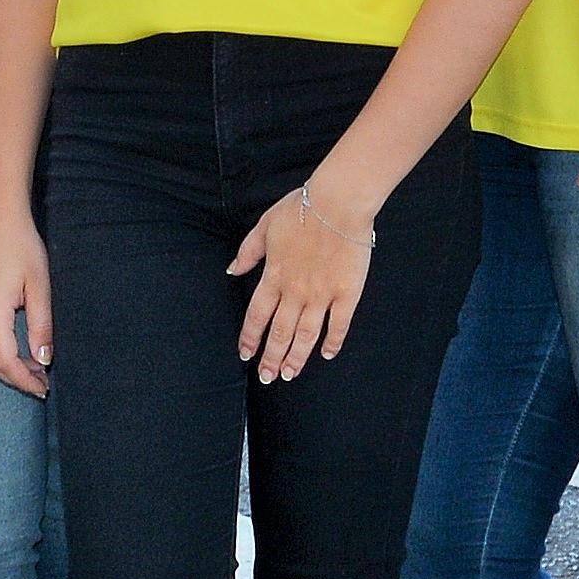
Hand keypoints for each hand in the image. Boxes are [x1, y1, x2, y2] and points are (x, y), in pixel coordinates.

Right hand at [0, 212, 54, 393]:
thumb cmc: (23, 248)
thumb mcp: (40, 287)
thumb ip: (41, 326)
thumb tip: (44, 359)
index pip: (5, 361)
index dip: (24, 380)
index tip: (43, 388)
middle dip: (15, 378)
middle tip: (41, 383)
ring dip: (6, 365)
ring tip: (33, 366)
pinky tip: (16, 345)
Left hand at [227, 175, 381, 377]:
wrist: (338, 202)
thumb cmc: (302, 208)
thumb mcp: (265, 225)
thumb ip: (249, 252)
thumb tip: (232, 270)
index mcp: (274, 275)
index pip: (256, 315)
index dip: (250, 337)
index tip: (245, 354)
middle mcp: (295, 291)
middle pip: (280, 332)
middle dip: (272, 358)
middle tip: (267, 377)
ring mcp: (322, 295)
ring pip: (306, 335)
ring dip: (296, 358)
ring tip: (290, 375)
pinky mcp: (347, 293)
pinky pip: (338, 325)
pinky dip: (332, 342)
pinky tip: (327, 354)